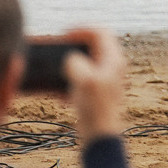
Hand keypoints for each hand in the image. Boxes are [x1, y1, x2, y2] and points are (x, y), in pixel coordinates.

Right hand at [62, 27, 126, 144]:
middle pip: (92, 47)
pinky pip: (80, 82)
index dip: (81, 29)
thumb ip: (76, 63)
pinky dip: (68, 83)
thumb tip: (71, 59)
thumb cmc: (96, 109)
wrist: (100, 137)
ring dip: (69, 66)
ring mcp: (104, 81)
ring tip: (54, 72)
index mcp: (113, 59)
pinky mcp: (96, 95)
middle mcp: (112, 67)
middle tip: (58, 49)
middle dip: (73, 47)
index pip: (100, 32)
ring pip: (85, 65)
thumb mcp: (84, 80)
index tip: (63, 34)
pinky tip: (58, 94)